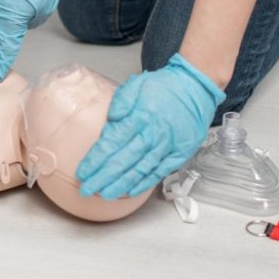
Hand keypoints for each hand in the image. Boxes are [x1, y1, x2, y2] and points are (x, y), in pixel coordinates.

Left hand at [76, 53, 225, 199]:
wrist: (196, 88)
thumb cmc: (164, 87)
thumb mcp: (138, 83)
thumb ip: (122, 100)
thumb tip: (112, 117)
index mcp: (140, 117)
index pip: (112, 143)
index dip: (96, 160)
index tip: (82, 172)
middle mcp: (153, 134)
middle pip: (123, 161)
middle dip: (103, 178)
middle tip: (87, 190)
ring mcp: (167, 146)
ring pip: (140, 170)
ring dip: (121, 184)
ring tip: (105, 195)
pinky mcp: (179, 154)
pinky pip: (159, 172)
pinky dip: (144, 183)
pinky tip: (130, 191)